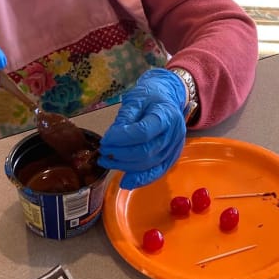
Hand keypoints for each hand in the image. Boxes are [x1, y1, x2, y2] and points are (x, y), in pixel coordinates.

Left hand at [98, 68, 186, 189]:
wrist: (167, 98)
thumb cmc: (150, 96)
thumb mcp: (135, 99)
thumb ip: (125, 118)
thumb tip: (111, 139)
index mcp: (166, 114)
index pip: (143, 132)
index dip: (121, 138)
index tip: (105, 139)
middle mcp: (174, 133)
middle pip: (146, 151)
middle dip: (120, 154)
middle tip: (103, 150)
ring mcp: (174, 147)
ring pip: (149, 164)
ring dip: (125, 166)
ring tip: (108, 160)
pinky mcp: (172, 157)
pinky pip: (157, 172)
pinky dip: (140, 179)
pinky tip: (125, 181)